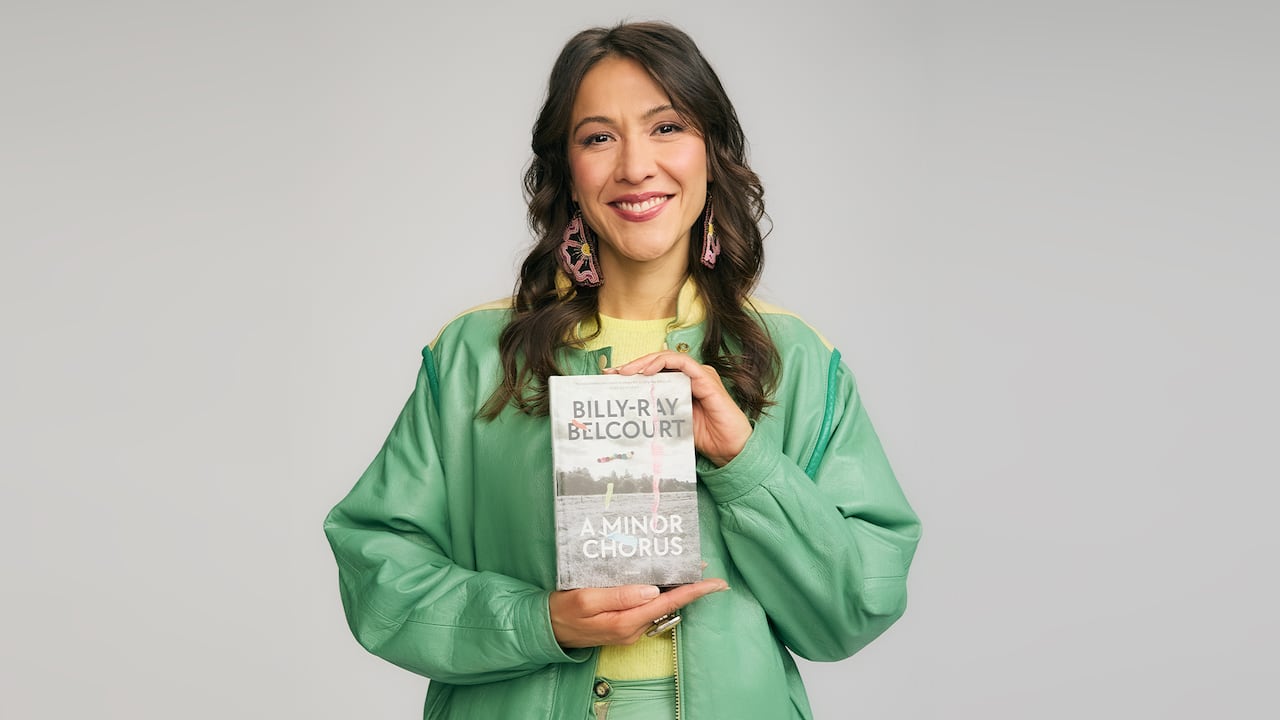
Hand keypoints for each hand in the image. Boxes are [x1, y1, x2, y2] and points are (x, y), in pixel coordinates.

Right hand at [549, 579, 729, 647]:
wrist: (546, 630)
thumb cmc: (562, 612)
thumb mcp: (586, 599)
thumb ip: (619, 595)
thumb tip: (651, 590)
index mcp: (626, 621)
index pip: (668, 602)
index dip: (694, 591)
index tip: (716, 583)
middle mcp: (633, 628)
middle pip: (668, 603)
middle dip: (688, 586)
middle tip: (703, 567)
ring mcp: (629, 629)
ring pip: (659, 605)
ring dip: (674, 589)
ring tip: (687, 569)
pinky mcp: (623, 625)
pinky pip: (646, 607)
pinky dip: (658, 593)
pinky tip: (662, 581)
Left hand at [606, 351, 752, 466]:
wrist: (729, 449)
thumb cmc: (705, 438)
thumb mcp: (672, 424)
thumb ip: (657, 413)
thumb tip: (630, 412)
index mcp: (681, 384)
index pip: (654, 371)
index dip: (632, 372)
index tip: (610, 378)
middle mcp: (690, 376)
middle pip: (658, 362)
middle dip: (633, 364)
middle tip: (612, 372)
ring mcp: (699, 375)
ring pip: (668, 357)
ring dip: (645, 361)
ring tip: (627, 371)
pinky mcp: (706, 379)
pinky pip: (683, 363)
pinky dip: (664, 362)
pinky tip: (648, 371)